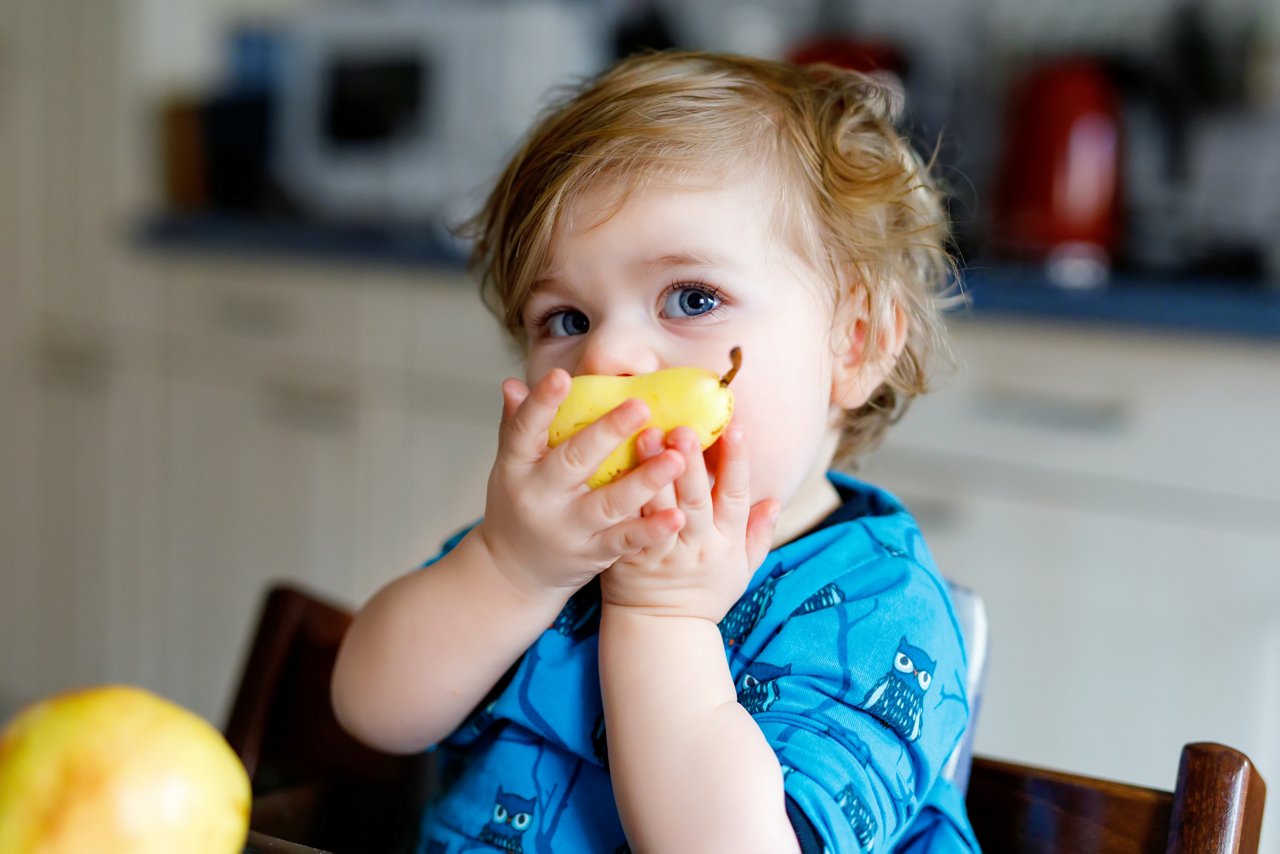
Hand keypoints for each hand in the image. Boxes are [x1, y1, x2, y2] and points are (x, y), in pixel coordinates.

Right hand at [477, 370, 688, 600]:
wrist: (513, 574)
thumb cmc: (518, 505)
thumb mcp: (510, 466)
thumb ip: (516, 425)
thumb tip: (513, 382)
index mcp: (517, 467)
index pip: (525, 430)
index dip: (541, 403)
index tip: (561, 376)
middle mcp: (539, 497)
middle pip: (573, 461)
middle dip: (607, 433)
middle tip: (641, 406)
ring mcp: (567, 528)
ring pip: (608, 503)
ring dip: (644, 481)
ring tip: (676, 458)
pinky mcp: (592, 554)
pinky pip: (624, 541)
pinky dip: (650, 530)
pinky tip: (677, 515)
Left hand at [600, 423, 780, 621]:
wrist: (663, 632)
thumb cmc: (705, 594)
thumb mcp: (743, 570)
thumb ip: (759, 534)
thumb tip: (776, 500)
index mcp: (725, 542)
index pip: (734, 496)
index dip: (736, 462)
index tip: (735, 428)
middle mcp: (695, 545)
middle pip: (694, 498)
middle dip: (690, 462)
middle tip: (683, 428)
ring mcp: (661, 552)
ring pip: (658, 508)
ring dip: (653, 472)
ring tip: (646, 437)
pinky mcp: (630, 557)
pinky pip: (627, 525)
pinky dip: (624, 498)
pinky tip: (616, 470)